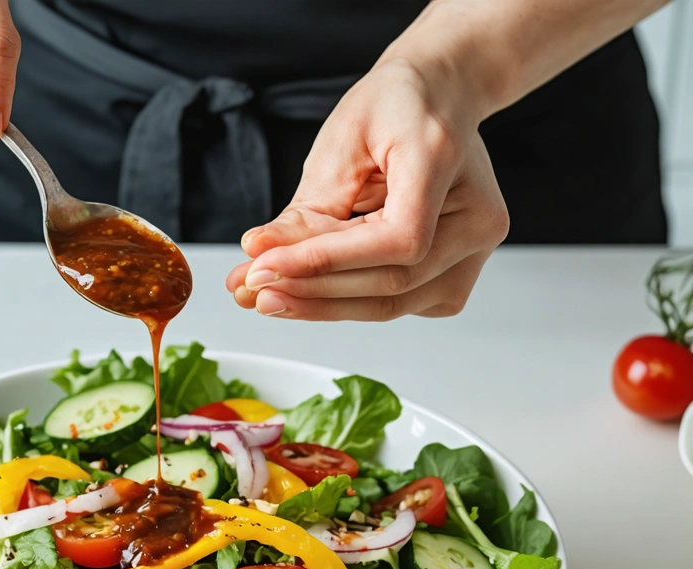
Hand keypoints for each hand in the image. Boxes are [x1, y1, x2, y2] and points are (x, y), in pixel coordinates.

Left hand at [226, 57, 508, 320]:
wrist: (439, 98)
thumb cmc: (395, 108)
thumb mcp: (340, 143)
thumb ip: (305, 211)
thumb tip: (259, 259)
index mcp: (446, 164)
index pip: (395, 240)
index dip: (326, 263)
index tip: (266, 267)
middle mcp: (478, 217)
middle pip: (391, 283)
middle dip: (311, 292)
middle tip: (253, 289)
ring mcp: (475, 252)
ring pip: (392, 304)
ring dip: (321, 306)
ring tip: (267, 296)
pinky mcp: (456, 277)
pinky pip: (397, 305)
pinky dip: (347, 304)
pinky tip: (308, 293)